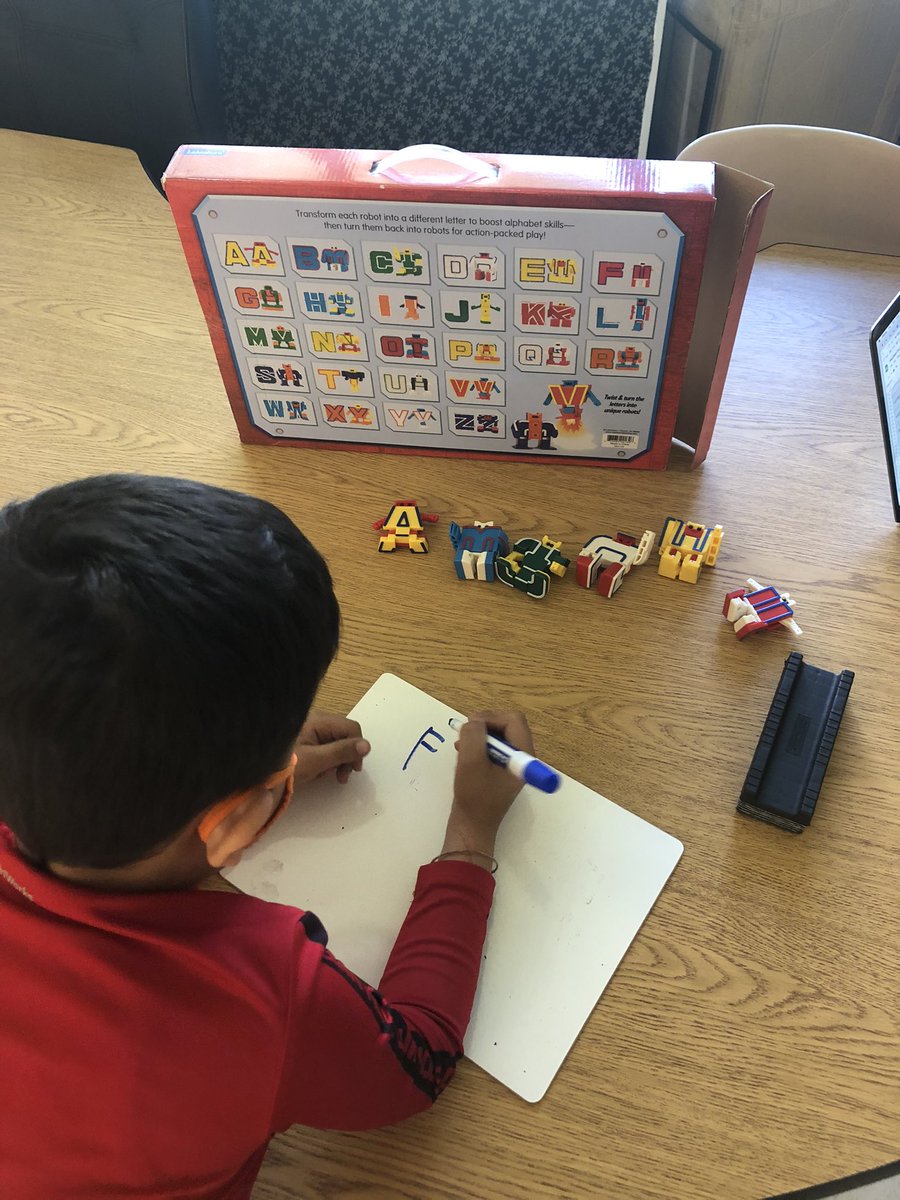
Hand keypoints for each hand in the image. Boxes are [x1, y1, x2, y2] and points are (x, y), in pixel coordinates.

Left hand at [293, 712, 369, 784]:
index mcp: (318, 720)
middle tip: (341, 778)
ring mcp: (309, 729)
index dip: (357, 748)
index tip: (352, 770)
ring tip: (328, 776)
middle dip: (347, 756)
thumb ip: (342, 752)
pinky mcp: (304, 739)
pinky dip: (326, 760)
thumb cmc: (287, 766)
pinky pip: (324, 746)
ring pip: (335, 742)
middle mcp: (316, 720)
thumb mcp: (316, 761)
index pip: (351, 728)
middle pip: (344, 734)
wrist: (259, 775)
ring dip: (337, 760)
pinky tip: (317, 771)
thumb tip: (367, 746)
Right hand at [440, 710, 534, 860]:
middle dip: (484, 726)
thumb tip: (475, 722)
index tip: (470, 726)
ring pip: (498, 736)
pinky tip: (464, 755)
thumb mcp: (471, 760)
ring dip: (479, 736)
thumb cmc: (475, 796)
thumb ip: (474, 735)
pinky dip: (478, 747)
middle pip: (507, 726)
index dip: (491, 717)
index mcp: (523, 754)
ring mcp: (512, 765)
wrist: (472, 826)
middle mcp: (522, 757)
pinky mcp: (502, 771)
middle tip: (464, 735)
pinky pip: (493, 749)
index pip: (513, 720)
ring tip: (461, 747)